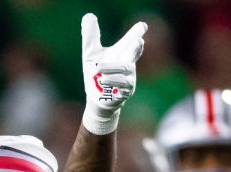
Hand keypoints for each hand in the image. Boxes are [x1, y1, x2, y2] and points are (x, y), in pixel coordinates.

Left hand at [81, 13, 146, 134]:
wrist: (96, 97)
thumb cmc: (96, 74)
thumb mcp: (90, 54)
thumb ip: (91, 37)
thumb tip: (89, 15)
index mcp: (121, 54)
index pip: (131, 42)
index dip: (136, 34)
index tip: (142, 26)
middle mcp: (127, 64)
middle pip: (134, 54)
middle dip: (136, 47)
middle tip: (138, 40)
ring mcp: (128, 78)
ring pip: (124, 70)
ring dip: (111, 68)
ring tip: (97, 68)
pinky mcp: (125, 92)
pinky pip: (122, 86)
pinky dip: (112, 82)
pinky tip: (102, 80)